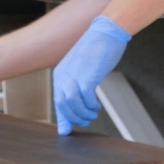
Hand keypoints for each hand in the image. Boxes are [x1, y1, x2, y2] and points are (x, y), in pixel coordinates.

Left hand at [53, 15, 130, 135]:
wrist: (105, 32)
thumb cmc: (94, 53)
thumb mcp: (80, 72)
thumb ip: (74, 91)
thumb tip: (71, 112)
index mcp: (60, 74)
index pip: (58, 102)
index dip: (64, 118)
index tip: (68, 130)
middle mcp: (64, 74)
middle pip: (62, 104)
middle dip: (74, 118)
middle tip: (86, 121)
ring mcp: (75, 74)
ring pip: (72, 103)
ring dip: (83, 113)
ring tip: (93, 112)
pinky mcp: (88, 74)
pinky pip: (86, 97)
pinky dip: (91, 105)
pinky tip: (96, 105)